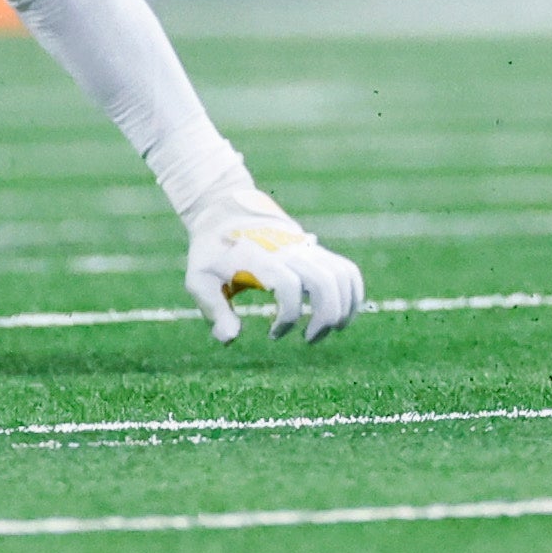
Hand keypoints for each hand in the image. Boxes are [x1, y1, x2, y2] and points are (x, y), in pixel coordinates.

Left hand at [182, 190, 366, 342]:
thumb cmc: (212, 252)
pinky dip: (353, 294)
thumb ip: (213, 310)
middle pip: (325, 281)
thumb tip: (231, 339)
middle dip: (325, 317)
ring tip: (327, 330)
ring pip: (343, 275)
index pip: (289, 285)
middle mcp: (288, 251)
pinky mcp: (316, 251)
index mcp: (260, 258)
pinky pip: (347, 270)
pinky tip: (341, 316)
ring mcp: (305, 249)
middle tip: (308, 338)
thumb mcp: (198, 279)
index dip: (287, 316)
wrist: (228, 213)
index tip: (272, 334)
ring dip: (343, 308)